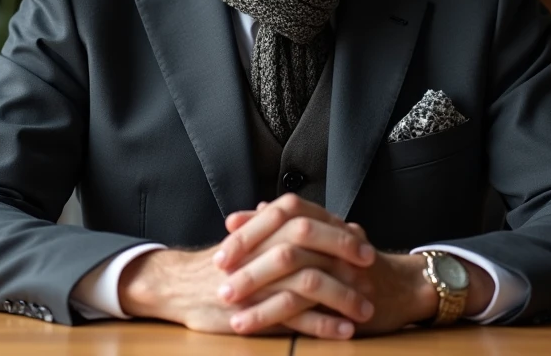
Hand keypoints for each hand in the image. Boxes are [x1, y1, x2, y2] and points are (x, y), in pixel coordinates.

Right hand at [113, 201, 376, 338]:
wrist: (177, 285)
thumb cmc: (222, 263)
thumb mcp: (252, 238)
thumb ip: (286, 228)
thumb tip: (328, 219)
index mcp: (264, 228)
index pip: (308, 221)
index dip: (339, 233)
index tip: (364, 244)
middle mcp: (262, 249)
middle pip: (312, 245)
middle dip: (347, 259)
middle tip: (372, 274)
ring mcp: (258, 280)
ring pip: (308, 282)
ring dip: (342, 297)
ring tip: (365, 310)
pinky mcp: (253, 310)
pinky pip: (295, 317)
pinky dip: (323, 324)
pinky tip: (343, 331)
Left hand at [219, 197, 496, 336]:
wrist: (405, 288)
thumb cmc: (358, 264)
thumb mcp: (327, 236)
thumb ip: (293, 223)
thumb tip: (257, 209)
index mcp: (328, 222)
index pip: (287, 211)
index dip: (255, 225)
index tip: (224, 239)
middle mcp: (337, 241)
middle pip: (288, 241)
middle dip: (249, 259)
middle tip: (219, 275)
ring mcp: (345, 271)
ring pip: (297, 275)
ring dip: (259, 292)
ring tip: (230, 307)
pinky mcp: (347, 300)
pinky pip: (308, 307)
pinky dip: (277, 316)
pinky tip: (252, 325)